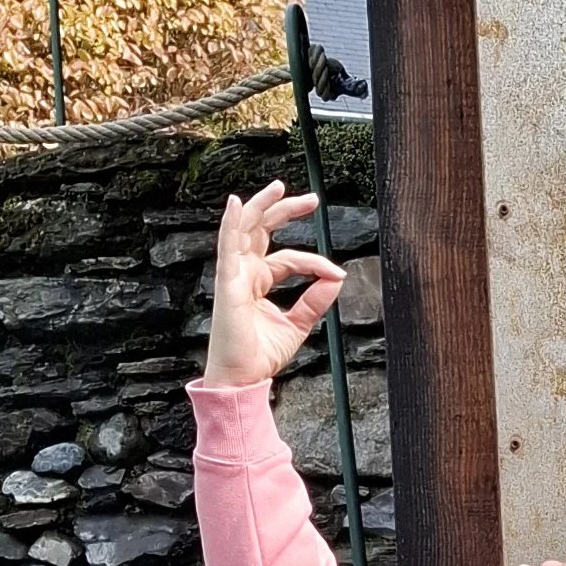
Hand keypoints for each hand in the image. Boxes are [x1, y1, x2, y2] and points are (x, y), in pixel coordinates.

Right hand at [203, 179, 345, 388]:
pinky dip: (231, 223)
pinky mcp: (228, 282)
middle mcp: (244, 272)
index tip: (335, 273)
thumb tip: (337, 278)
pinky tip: (237, 204)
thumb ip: (315, 300)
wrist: (244, 378)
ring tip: (279, 187)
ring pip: (245, 229)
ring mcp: (234, 275)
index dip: (314, 262)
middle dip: (285, 211)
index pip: (289, 258)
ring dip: (262, 206)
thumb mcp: (298, 325)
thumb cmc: (261, 355)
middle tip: (311, 200)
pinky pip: (227, 246)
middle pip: (262, 230)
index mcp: (258, 281)